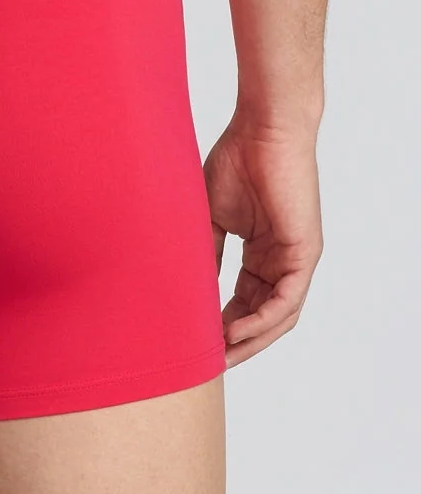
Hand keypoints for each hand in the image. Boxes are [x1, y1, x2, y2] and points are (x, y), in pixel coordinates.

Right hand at [203, 110, 322, 366]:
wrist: (261, 130)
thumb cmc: (235, 162)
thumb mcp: (209, 218)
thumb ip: (204, 254)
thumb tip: (187, 289)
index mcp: (262, 253)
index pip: (244, 301)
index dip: (220, 324)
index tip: (195, 341)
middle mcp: (283, 260)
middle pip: (263, 317)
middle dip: (236, 343)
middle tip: (207, 362)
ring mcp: (297, 258)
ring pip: (278, 316)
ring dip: (250, 340)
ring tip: (220, 355)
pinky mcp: (305, 251)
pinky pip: (286, 299)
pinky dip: (262, 319)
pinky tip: (236, 331)